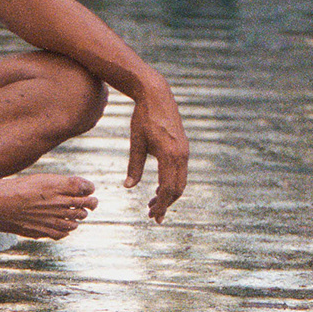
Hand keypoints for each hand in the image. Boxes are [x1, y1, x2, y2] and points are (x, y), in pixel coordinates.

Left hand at [125, 84, 188, 222]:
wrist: (156, 95)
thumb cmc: (143, 118)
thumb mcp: (136, 142)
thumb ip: (134, 166)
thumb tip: (128, 186)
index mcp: (170, 155)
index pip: (168, 188)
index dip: (161, 204)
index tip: (152, 216)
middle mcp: (181, 155)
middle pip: (178, 188)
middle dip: (166, 204)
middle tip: (152, 216)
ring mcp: (184, 150)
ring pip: (181, 181)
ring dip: (169, 194)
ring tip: (153, 203)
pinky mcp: (183, 147)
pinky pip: (180, 171)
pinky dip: (172, 182)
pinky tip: (160, 187)